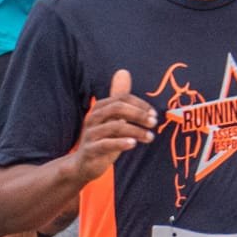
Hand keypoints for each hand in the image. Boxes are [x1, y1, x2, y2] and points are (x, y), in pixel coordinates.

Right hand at [68, 70, 154, 185]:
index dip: (140, 105)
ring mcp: (90, 134)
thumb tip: (124, 72)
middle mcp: (93, 118)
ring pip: (114, 126)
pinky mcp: (90, 150)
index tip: (154, 114)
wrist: (82, 165)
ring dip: (136, 130)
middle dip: (138, 114)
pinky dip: (121, 143)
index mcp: (100, 108)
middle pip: (117, 108)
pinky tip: (133, 144)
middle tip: (154, 123)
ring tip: (150, 137)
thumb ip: (119, 99)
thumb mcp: (112, 118)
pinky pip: (106, 144)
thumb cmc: (102, 139)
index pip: (122, 98)